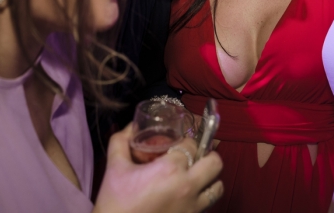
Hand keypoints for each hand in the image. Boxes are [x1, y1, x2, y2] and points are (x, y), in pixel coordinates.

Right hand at [94, 125, 222, 212]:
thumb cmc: (116, 204)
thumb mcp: (115, 168)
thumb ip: (121, 142)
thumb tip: (130, 127)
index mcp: (170, 169)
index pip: (191, 145)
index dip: (185, 142)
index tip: (177, 145)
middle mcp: (187, 186)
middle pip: (215, 162)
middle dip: (206, 156)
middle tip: (193, 156)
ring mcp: (192, 206)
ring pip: (218, 187)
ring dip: (209, 179)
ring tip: (195, 176)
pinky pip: (208, 205)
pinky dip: (203, 198)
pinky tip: (188, 195)